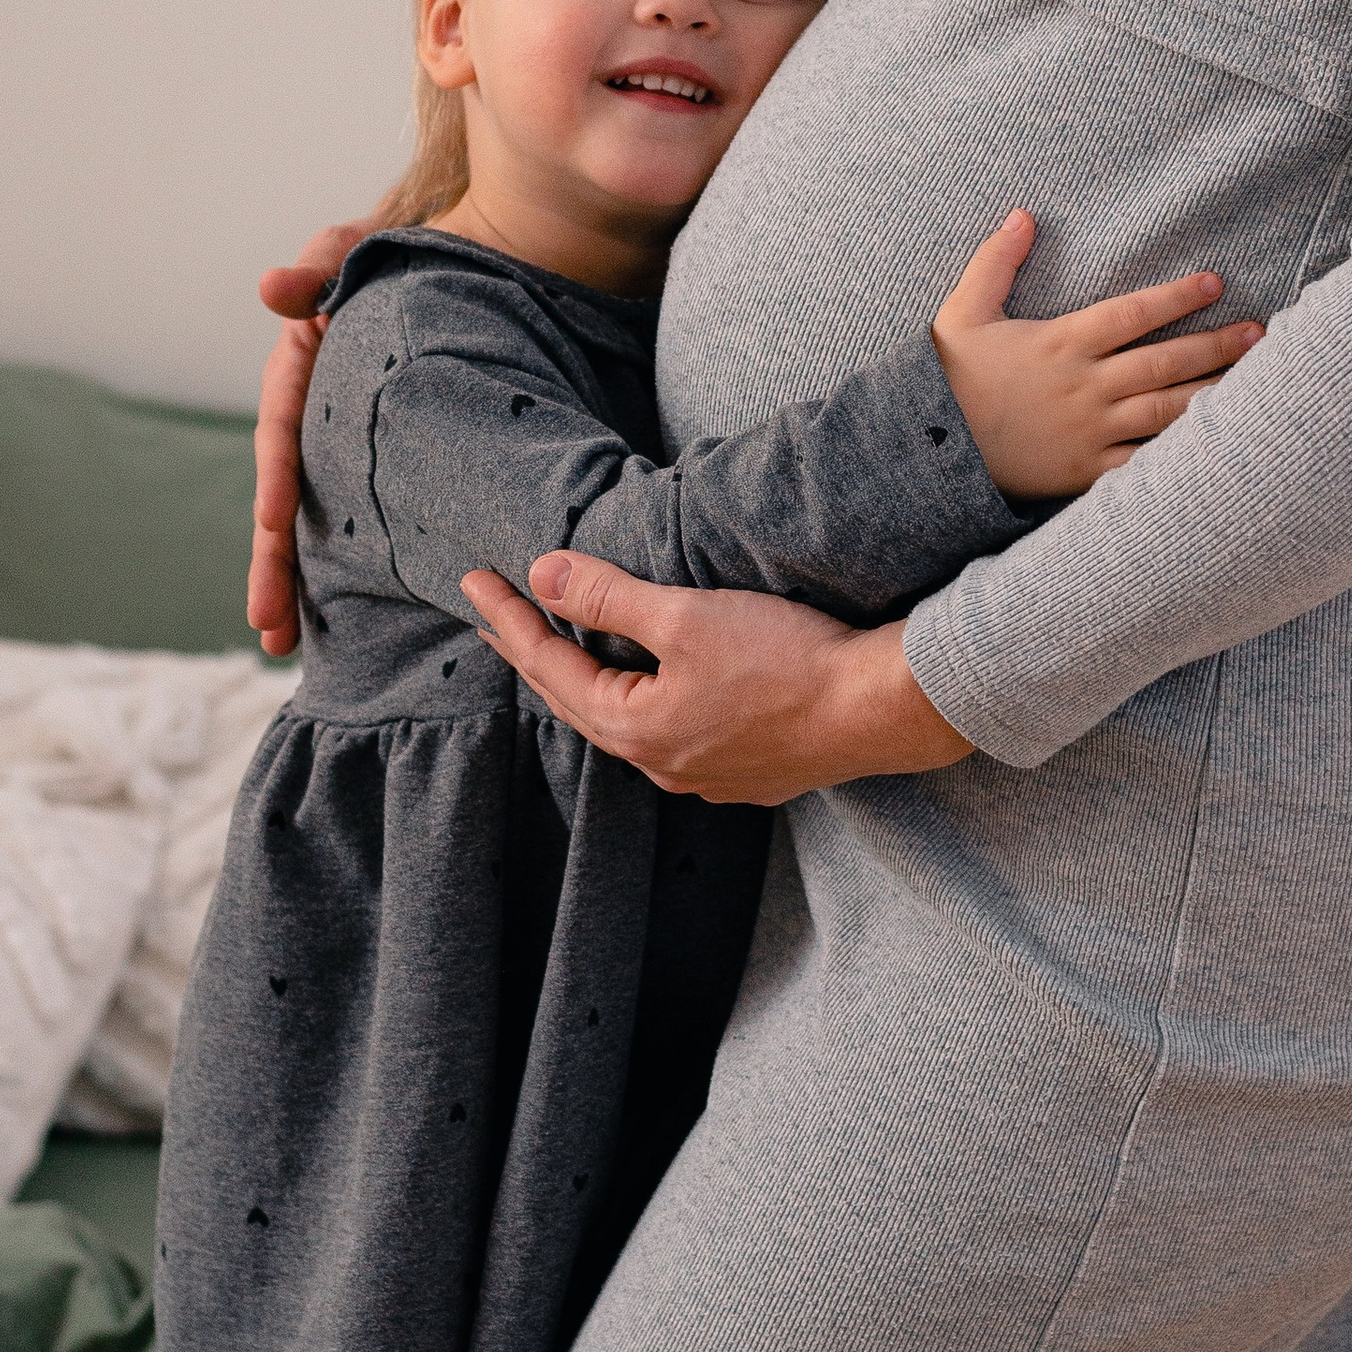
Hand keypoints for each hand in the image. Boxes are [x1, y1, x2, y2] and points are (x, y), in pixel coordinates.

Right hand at [245, 221, 370, 658]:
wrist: (458, 267)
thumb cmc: (395, 254)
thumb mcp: (356, 249)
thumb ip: (321, 265)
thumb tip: (272, 288)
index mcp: (298, 373)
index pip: (281, 430)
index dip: (275, 477)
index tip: (269, 523)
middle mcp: (310, 420)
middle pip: (284, 498)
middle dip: (273, 563)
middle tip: (267, 626)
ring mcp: (340, 449)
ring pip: (314, 523)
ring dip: (296, 584)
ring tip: (282, 647)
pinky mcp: (378, 468)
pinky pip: (358, 522)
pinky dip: (346, 570)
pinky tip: (348, 621)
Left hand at [462, 552, 973, 805]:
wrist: (876, 710)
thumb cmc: (785, 661)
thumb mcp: (686, 617)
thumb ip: (609, 599)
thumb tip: (543, 575)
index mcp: (635, 727)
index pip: (550, 667)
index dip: (510, 620)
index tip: (475, 581)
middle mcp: (661, 764)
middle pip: (577, 702)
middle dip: (534, 652)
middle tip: (495, 616)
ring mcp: (705, 776)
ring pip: (623, 724)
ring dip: (585, 682)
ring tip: (559, 652)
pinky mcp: (745, 772)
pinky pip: (669, 736)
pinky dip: (639, 702)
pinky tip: (648, 693)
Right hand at [932, 209, 1260, 500]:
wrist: (930, 451)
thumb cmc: (949, 377)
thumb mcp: (964, 311)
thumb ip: (996, 261)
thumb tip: (1023, 214)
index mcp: (1061, 344)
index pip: (1132, 314)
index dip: (1176, 296)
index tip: (1215, 283)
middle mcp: (1085, 386)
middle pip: (1164, 362)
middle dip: (1216, 346)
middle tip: (1259, 334)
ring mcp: (1090, 431)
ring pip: (1166, 411)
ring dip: (1213, 393)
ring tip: (1255, 382)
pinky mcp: (1087, 471)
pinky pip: (1144, 463)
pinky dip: (1182, 454)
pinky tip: (1216, 442)